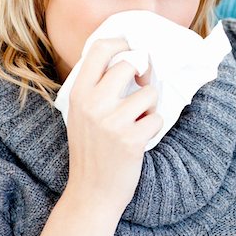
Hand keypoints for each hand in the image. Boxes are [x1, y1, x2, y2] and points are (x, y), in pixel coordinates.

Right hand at [64, 38, 162, 213]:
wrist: (91, 193)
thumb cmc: (90, 149)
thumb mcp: (81, 114)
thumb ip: (96, 87)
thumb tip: (130, 60)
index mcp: (79, 94)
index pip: (99, 49)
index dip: (120, 42)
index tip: (131, 47)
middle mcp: (93, 104)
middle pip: (130, 66)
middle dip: (143, 74)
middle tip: (143, 86)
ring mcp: (112, 122)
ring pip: (150, 92)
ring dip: (150, 106)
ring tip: (138, 121)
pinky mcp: (131, 139)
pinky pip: (157, 118)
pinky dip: (153, 127)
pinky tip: (140, 138)